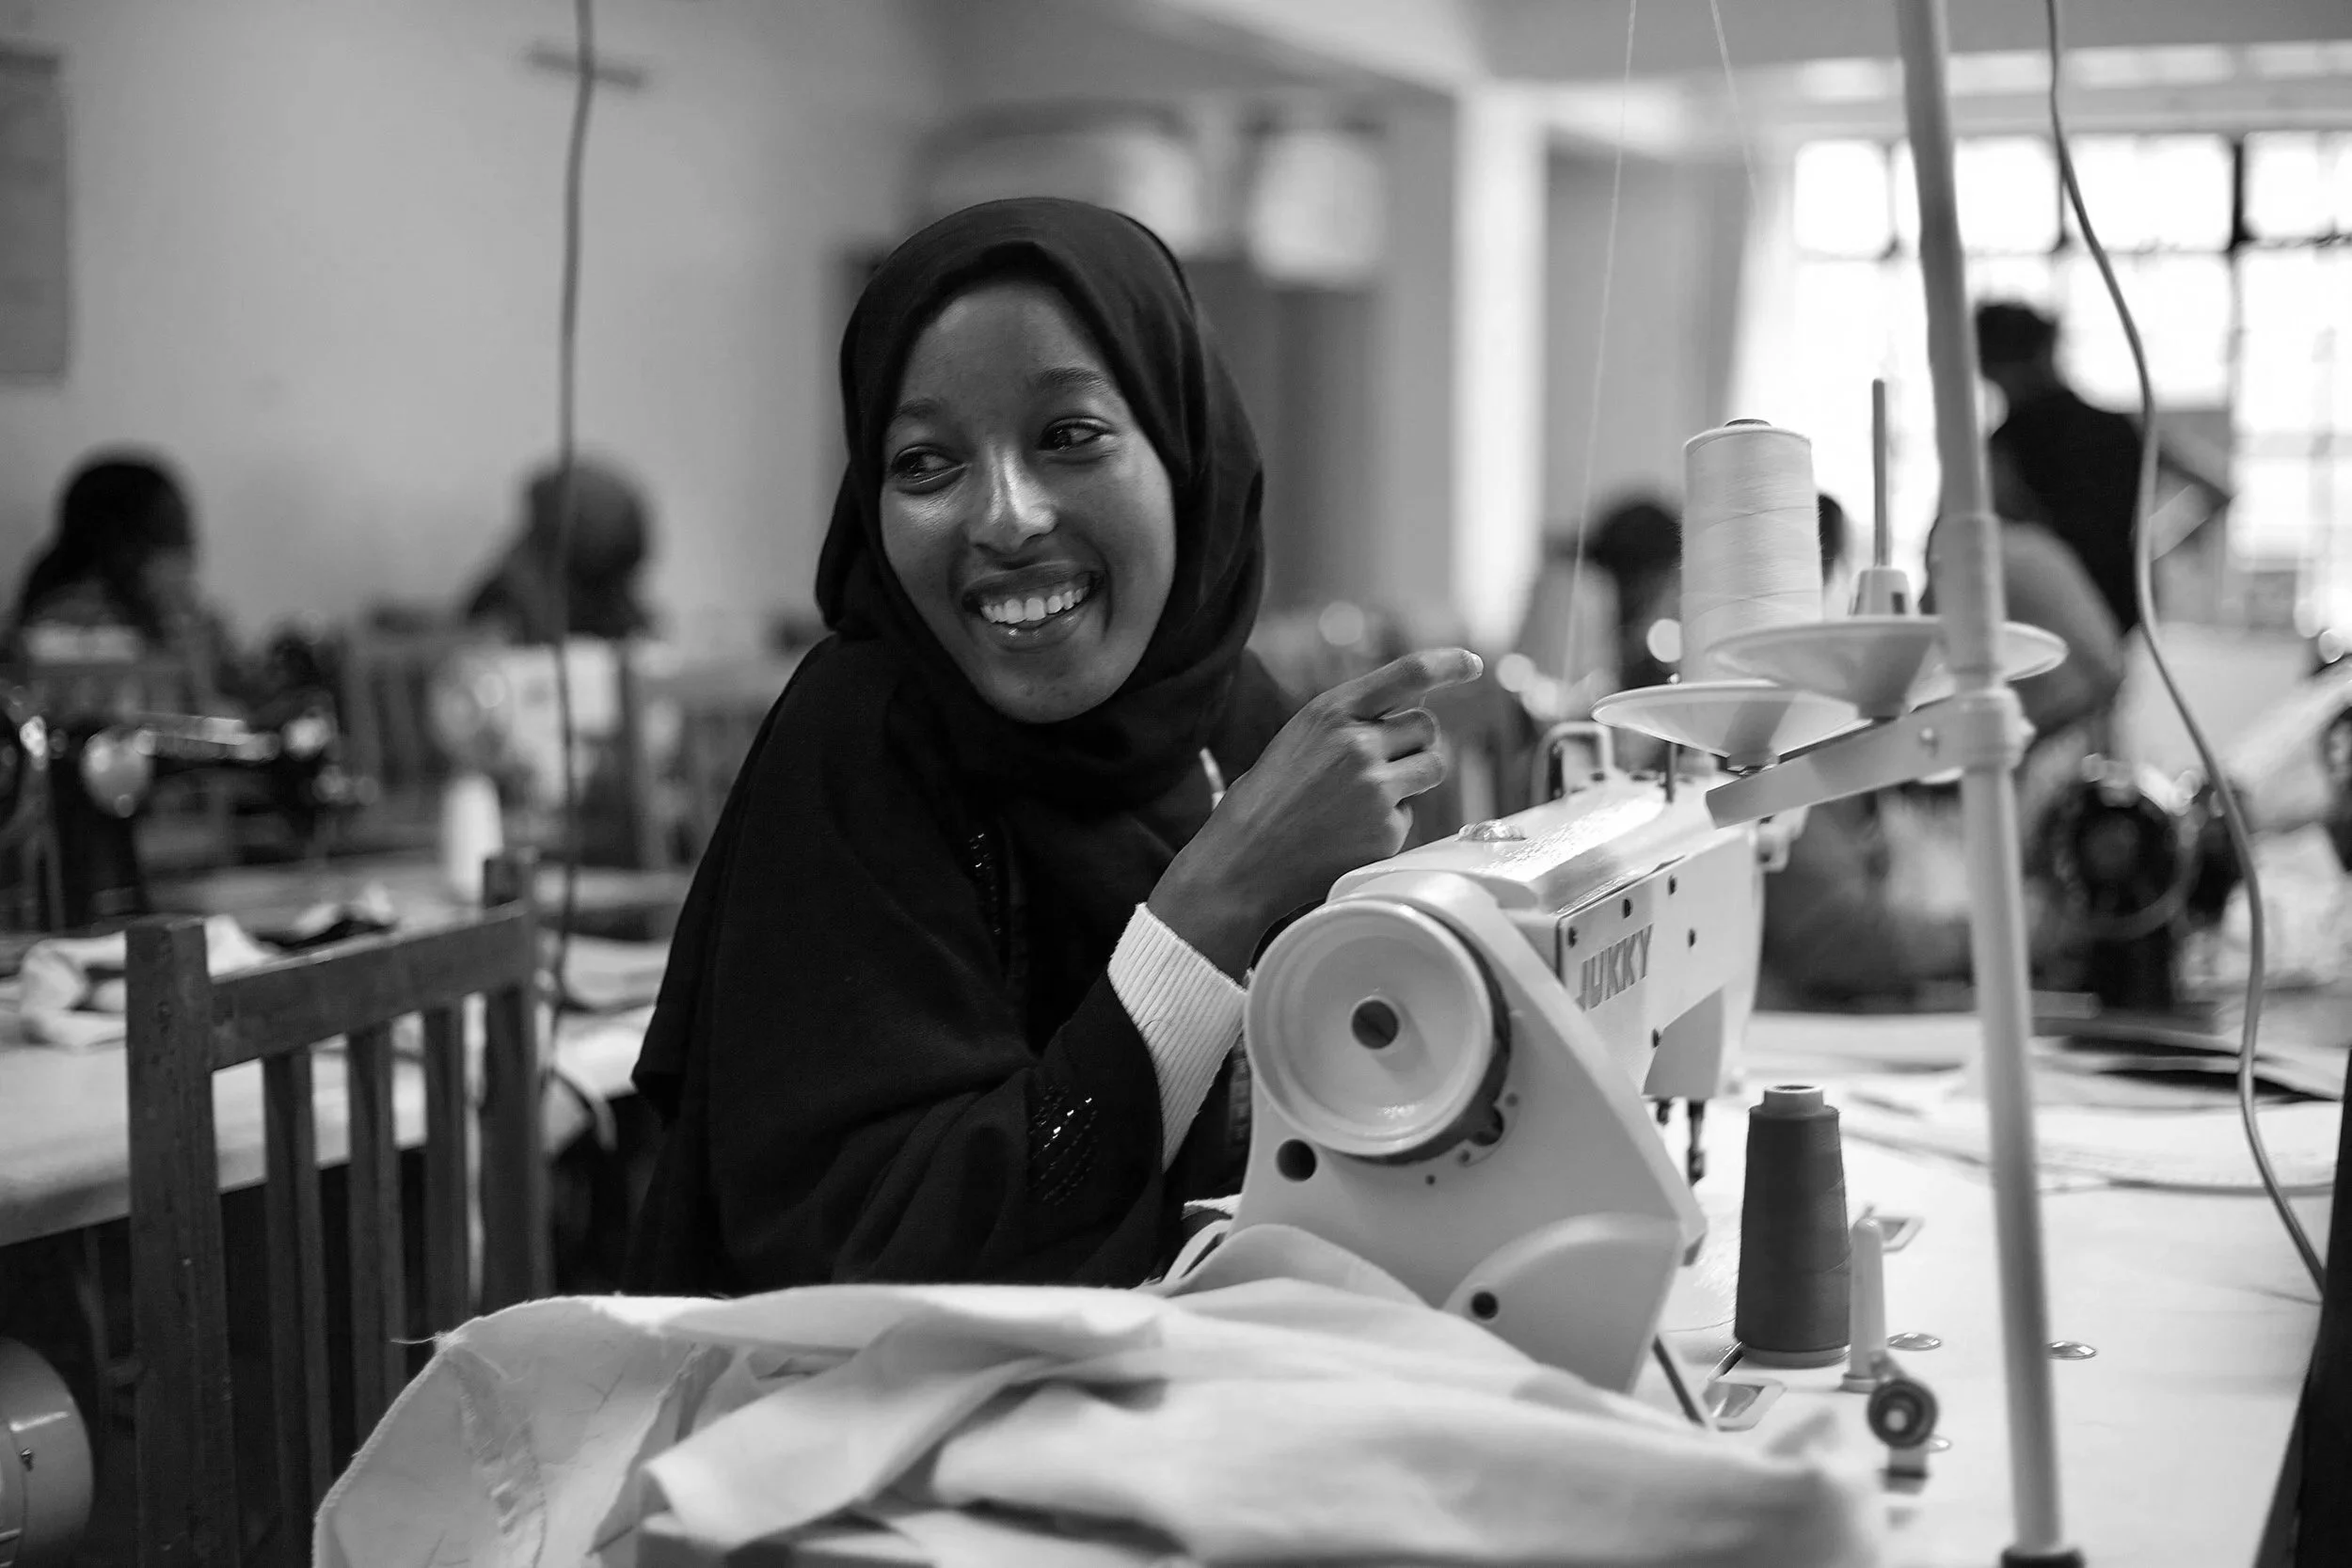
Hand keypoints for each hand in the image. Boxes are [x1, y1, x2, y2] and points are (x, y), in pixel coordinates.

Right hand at [1150, 648, 1482, 976]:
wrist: (1242, 862)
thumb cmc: (1267, 799)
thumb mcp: (1300, 739)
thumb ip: (1351, 721)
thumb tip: (1414, 708)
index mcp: (1331, 712)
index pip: (1407, 674)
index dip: (1447, 664)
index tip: (1473, 664)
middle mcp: (1358, 744)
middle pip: (1427, 727)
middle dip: (1414, 743)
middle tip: (1383, 764)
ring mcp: (1376, 789)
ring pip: (1433, 767)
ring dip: (1414, 777)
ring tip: (1367, 797)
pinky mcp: (1387, 832)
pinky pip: (1411, 816)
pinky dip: (1389, 823)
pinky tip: (1350, 832)